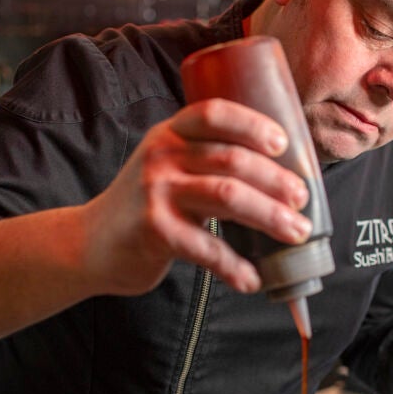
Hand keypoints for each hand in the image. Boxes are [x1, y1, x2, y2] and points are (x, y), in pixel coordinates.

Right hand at [80, 98, 311, 295]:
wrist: (89, 244)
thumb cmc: (146, 205)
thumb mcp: (168, 166)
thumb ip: (206, 160)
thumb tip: (282, 177)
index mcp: (171, 133)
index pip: (215, 113)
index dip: (253, 125)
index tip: (284, 145)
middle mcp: (162, 155)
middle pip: (233, 159)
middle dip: (277, 181)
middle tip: (303, 201)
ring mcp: (156, 191)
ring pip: (229, 196)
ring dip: (270, 217)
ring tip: (297, 234)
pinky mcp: (154, 230)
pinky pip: (207, 247)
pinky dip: (235, 267)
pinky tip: (252, 279)